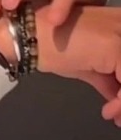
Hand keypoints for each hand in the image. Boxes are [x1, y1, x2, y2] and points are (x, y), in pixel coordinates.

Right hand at [0, 5, 120, 126]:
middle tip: (118, 116)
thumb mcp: (85, 64)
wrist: (28, 37)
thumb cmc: (50, 46)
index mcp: (119, 24)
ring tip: (113, 116)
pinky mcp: (115, 45)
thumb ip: (106, 78)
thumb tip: (116, 97)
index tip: (116, 106)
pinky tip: (108, 111)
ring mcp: (120, 32)